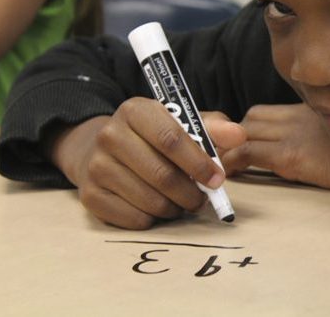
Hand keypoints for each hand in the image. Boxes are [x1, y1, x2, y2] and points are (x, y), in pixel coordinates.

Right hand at [48, 97, 244, 228]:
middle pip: (162, 175)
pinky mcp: (89, 195)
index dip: (199, 163)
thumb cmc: (154, 136)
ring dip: (175, 208)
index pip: (171, 139)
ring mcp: (96, 166)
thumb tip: (239, 136)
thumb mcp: (182, 123)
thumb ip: (213, 128)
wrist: (105, 150)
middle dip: (191, 193)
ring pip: (151, 201)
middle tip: (202, 199)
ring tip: (180, 201)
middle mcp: (110, 134)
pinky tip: (156, 206)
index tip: (217, 179)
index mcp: (136, 110)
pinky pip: (134, 219)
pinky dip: (154, 219)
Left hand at [221, 103, 329, 190]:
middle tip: (232, 156)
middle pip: (252, 118)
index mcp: (312, 111)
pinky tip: (229, 174)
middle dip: (237, 135)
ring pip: (245, 131)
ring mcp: (294, 134)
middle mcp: (299, 117)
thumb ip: (329, 128)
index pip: (265, 112)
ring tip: (226, 165)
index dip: (248, 128)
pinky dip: (235, 161)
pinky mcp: (293, 155)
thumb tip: (318, 145)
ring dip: (233, 146)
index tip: (241, 145)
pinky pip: (249, 153)